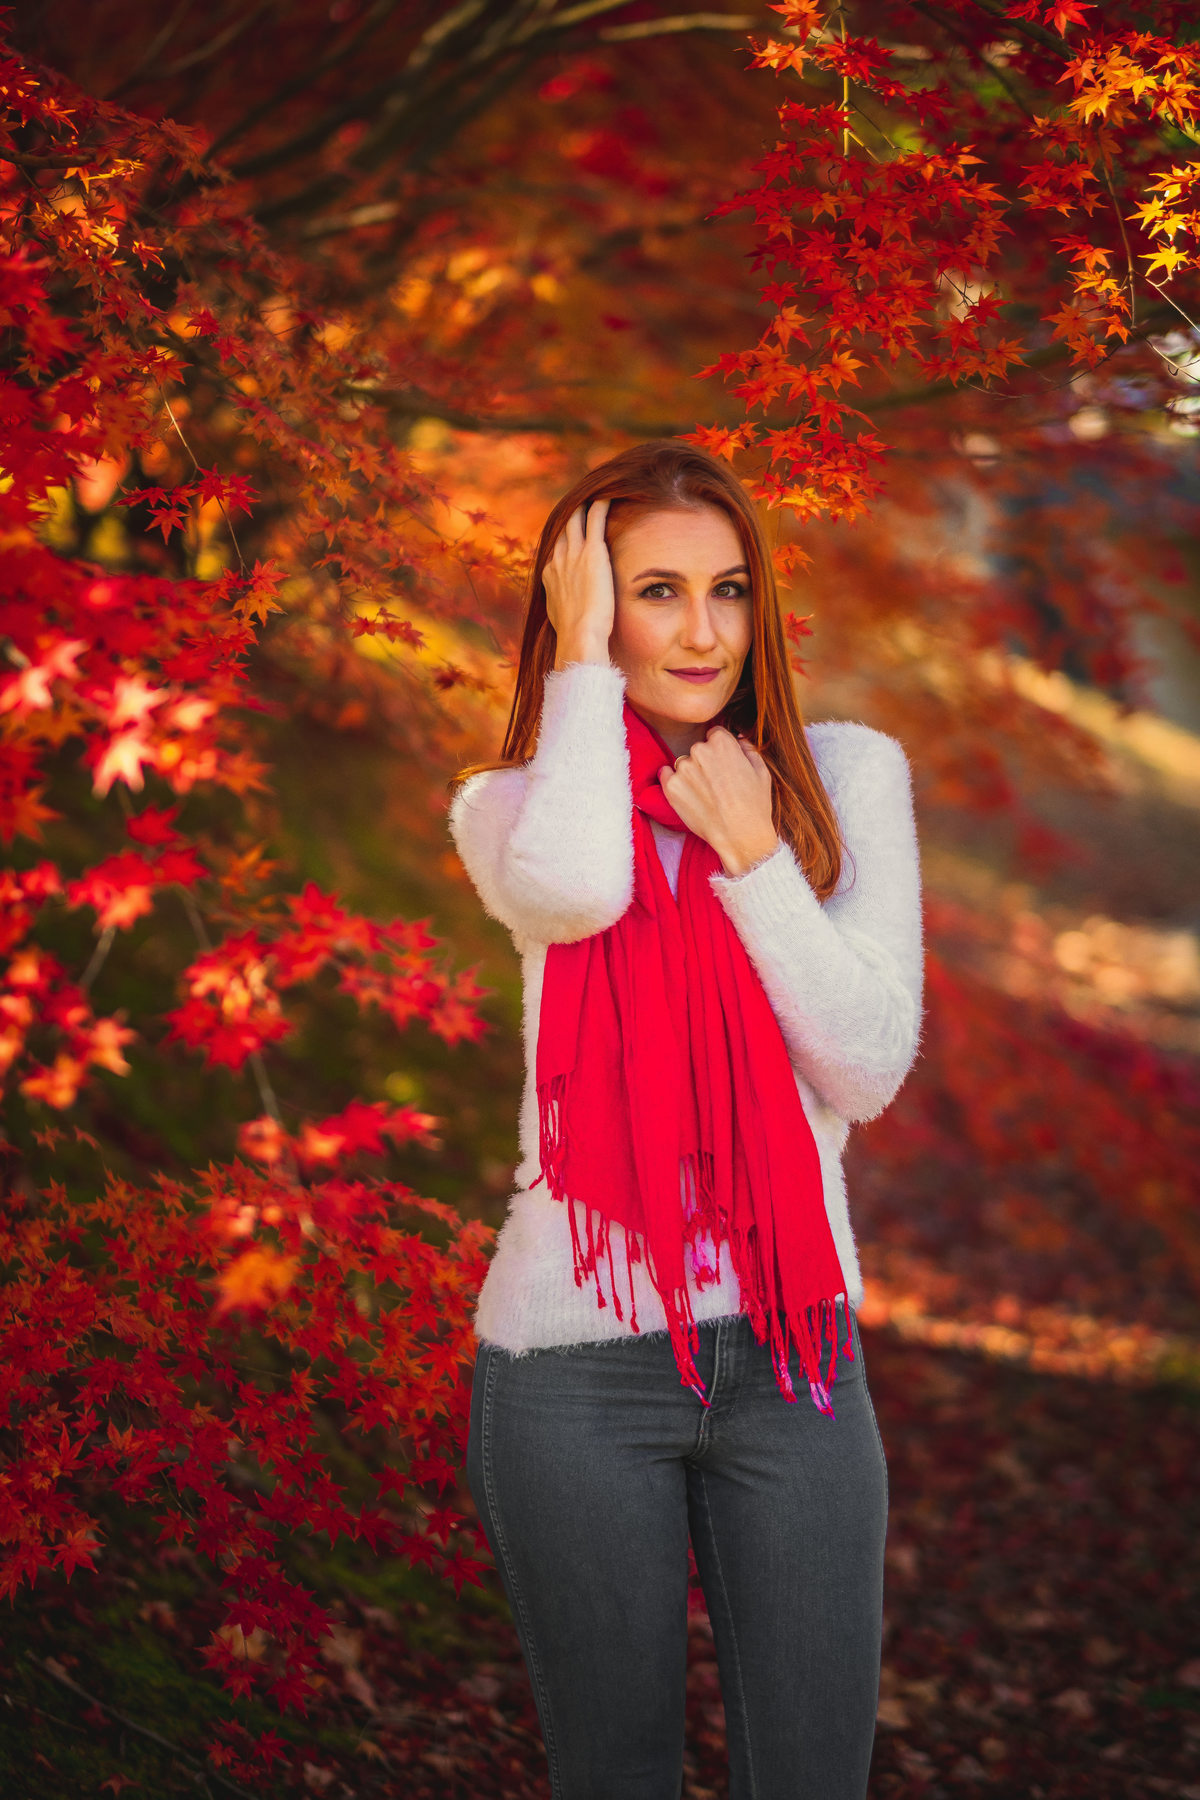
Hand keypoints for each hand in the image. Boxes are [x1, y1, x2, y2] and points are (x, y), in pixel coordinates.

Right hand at [545, 500, 613, 668]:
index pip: (557, 548)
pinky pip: (595, 518)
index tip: (572, 530)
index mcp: (550, 575)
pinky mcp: (592, 552)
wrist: (579, 636)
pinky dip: (600, 504)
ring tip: (594, 492)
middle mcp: (558, 560)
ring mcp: (573, 554)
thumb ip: (565, 608)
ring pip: (576, 519)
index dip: (565, 537)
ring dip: (584, 505)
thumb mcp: (563, 621)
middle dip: (571, 516)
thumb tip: (567, 614)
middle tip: (581, 503)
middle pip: (563, 529)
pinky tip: (609, 494)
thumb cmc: (575, 637)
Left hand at [659, 728, 779, 875]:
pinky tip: (688, 795)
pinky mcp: (671, 787)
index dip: (720, 749)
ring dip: (691, 774)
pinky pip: (666, 775)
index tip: (723, 764)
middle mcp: (699, 750)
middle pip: (698, 749)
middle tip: (716, 784)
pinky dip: (674, 782)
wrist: (740, 836)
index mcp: (722, 742)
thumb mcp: (761, 771)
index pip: (714, 734)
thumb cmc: (755, 805)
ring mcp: (683, 769)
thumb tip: (739, 739)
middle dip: (705, 761)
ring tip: (705, 795)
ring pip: (683, 764)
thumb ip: (748, 748)